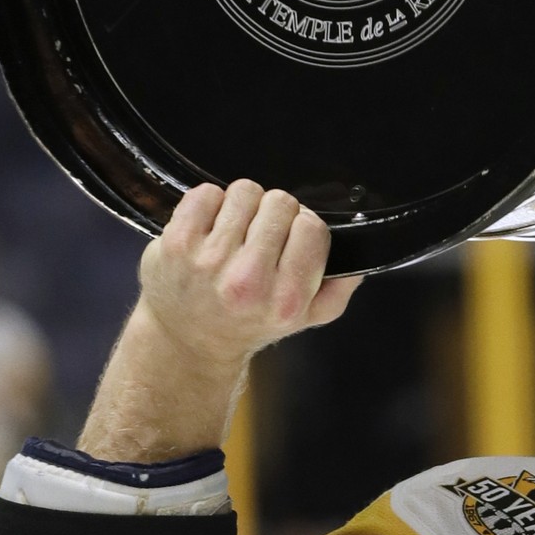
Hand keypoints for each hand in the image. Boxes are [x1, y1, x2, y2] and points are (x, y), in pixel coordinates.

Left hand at [136, 180, 362, 367]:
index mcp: (285, 299)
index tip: (291, 238)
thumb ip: (339, 288)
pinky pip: (206, 193)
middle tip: (260, 238)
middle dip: (274, 214)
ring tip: (235, 234)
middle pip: (281, 202)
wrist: (188, 342)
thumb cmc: (249, 323)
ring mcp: (208, 261)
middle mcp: (247, 281)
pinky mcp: (176, 244)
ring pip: (245, 192)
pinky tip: (209, 230)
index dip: (304, 226)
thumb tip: (358, 260)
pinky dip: (209, 204)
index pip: (312, 226)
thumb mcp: (306, 319)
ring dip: (243, 207)